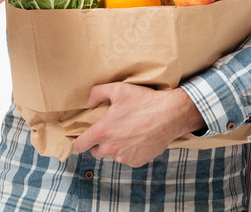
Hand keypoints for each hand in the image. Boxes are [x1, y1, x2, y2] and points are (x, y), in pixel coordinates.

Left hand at [72, 83, 204, 167]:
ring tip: (129, 132)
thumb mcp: (118, 89)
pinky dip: (131, 151)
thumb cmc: (144, 101)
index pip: (80, 145)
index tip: (84, 138)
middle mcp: (111, 148)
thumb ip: (97, 93)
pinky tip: (139, 138)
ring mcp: (125, 157)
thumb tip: (89, 103)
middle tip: (111, 131)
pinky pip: (128, 159)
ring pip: (113, 155)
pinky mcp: (137, 162)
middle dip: (99, 143)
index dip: (80, 141)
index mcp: (103, 131)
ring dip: (116, 147)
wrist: (170, 114)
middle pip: (95, 152)